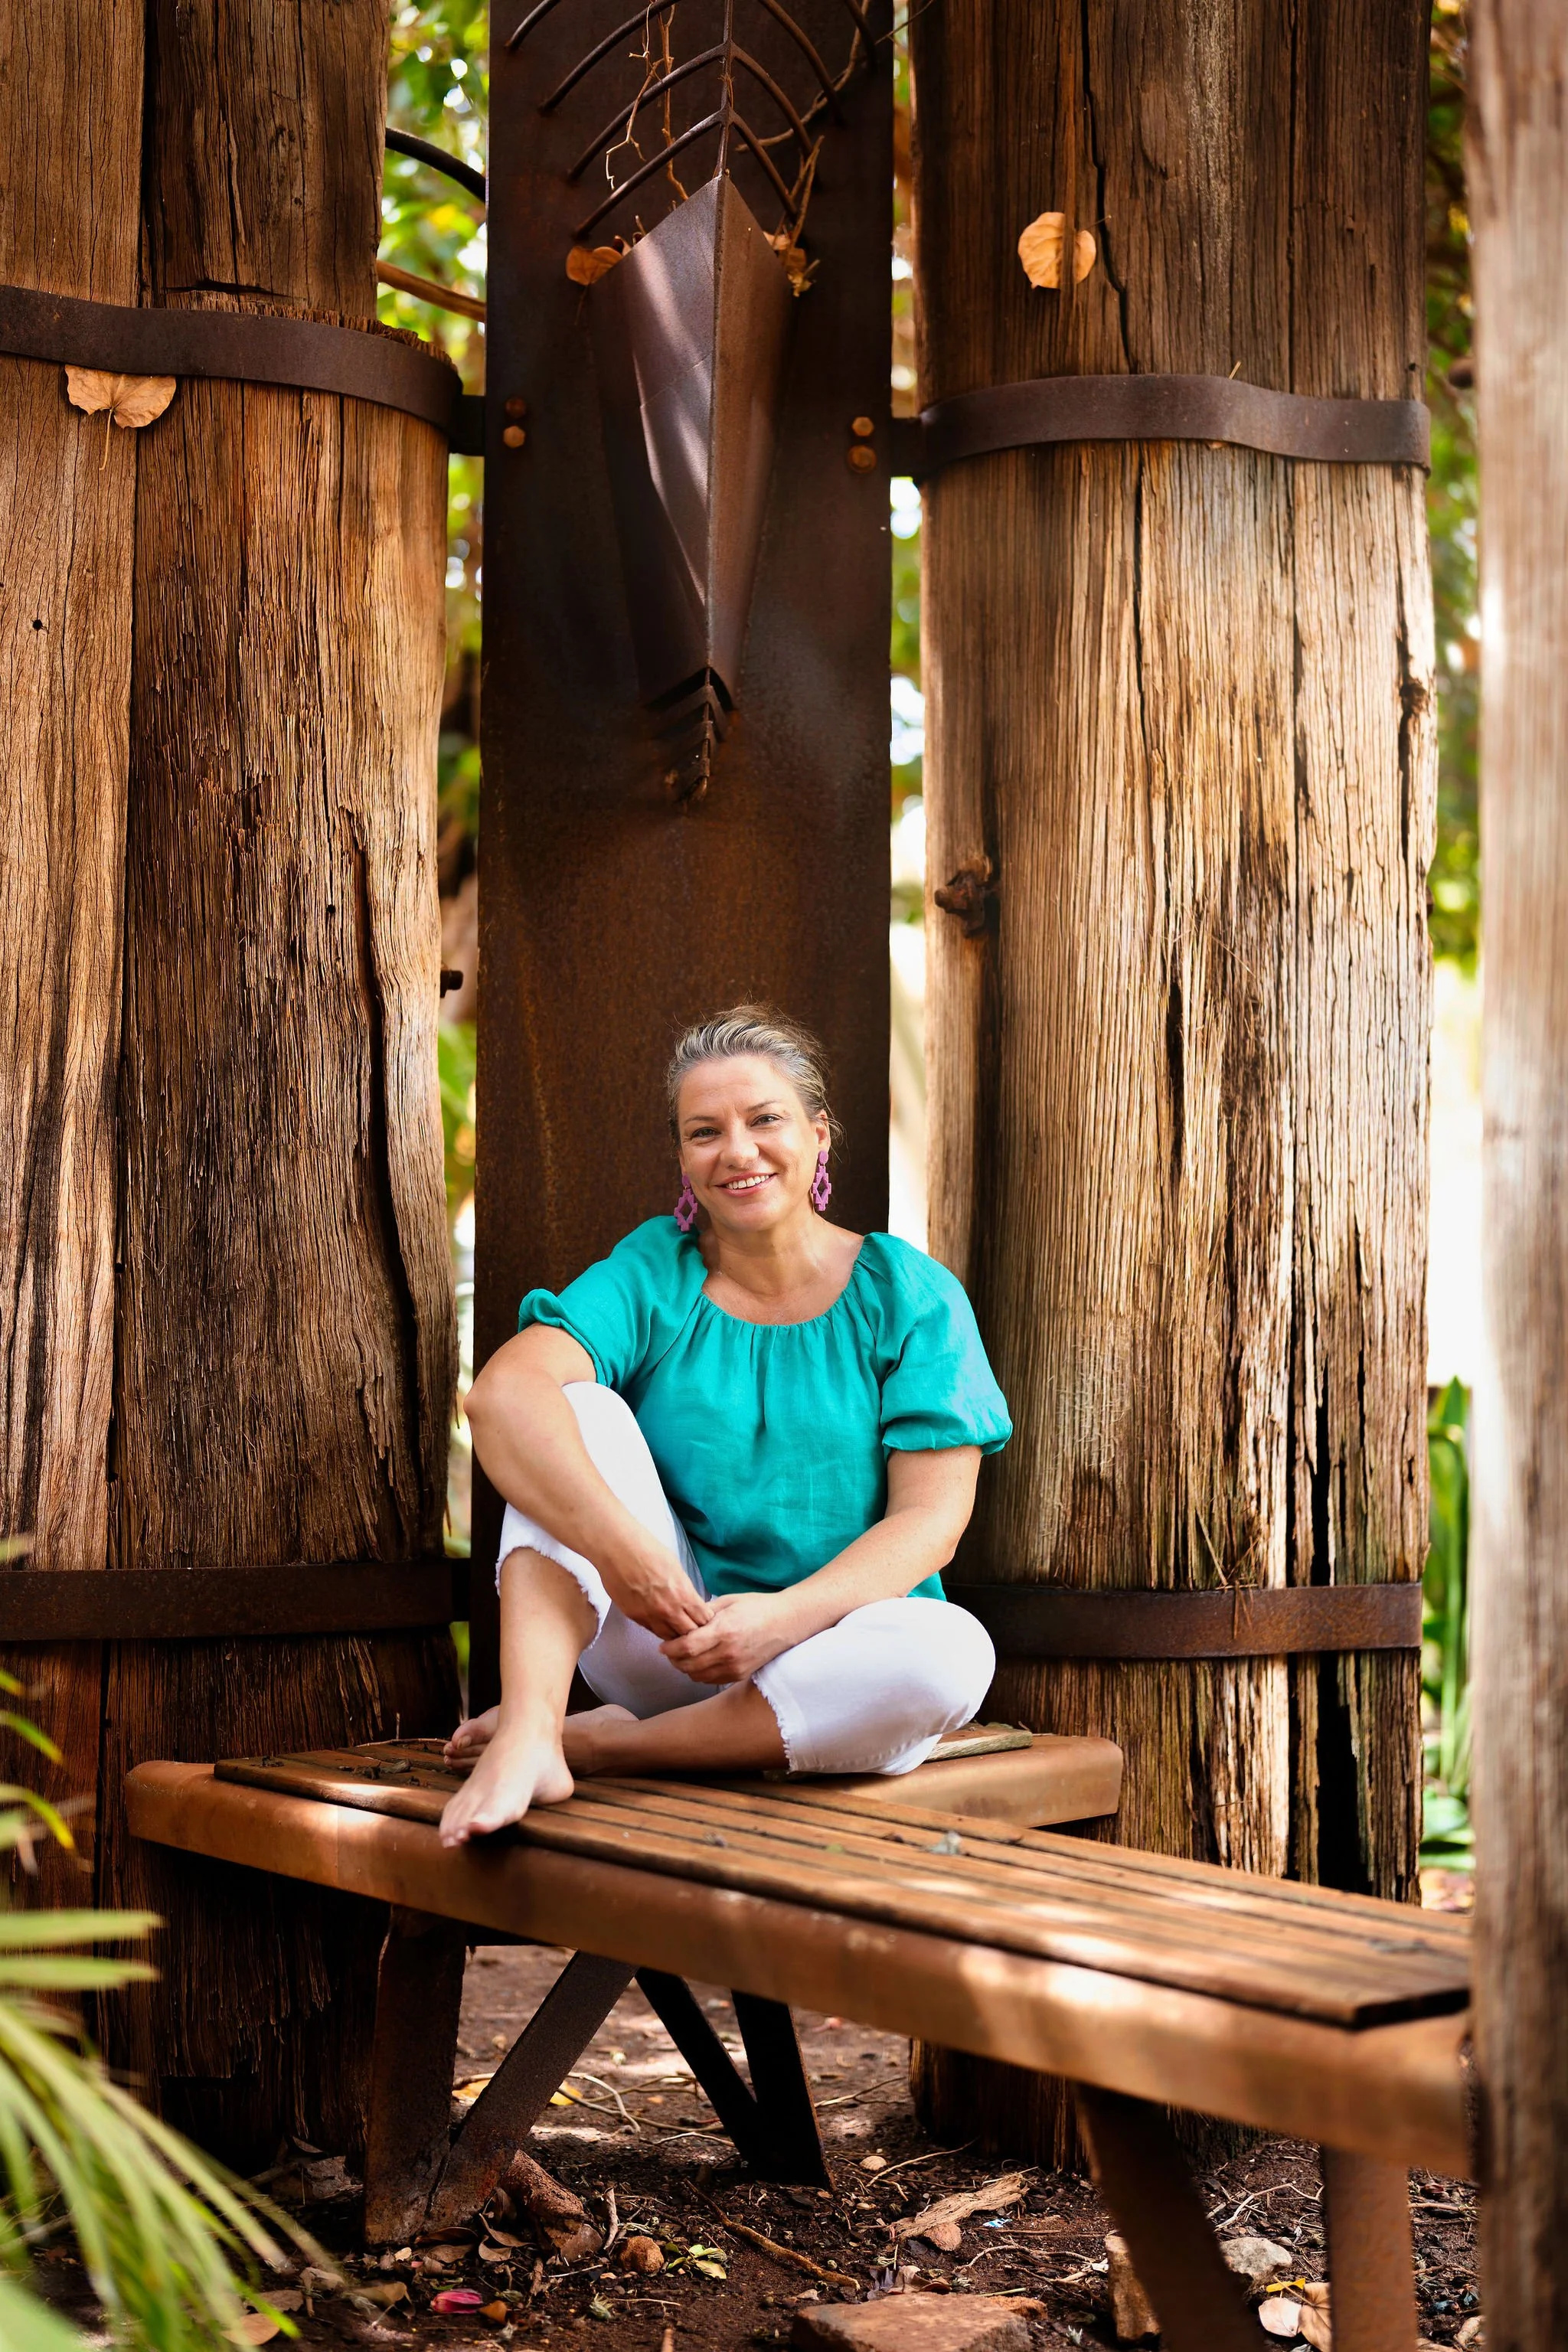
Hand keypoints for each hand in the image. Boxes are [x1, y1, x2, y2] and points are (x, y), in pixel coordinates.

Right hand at [600, 1536, 712, 1639]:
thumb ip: (684, 1589)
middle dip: (693, 1631)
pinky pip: (652, 1630)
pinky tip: (659, 1621)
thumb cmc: (648, 1550)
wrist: (619, 1549)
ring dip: (674, 1634)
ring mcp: (650, 1616)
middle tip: (691, 1626)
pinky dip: (658, 1629)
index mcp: (683, 1594)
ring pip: (669, 1637)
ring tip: (674, 1626)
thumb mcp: (676, 1568)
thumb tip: (689, 1600)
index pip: (704, 1620)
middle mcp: (669, 1609)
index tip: (703, 1617)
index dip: (706, 1620)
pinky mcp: (635, 1617)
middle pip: (689, 1634)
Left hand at [660, 1591, 795, 1684]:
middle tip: (669, 1650)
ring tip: (683, 1656)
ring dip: (685, 1668)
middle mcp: (729, 1652)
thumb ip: (703, 1612)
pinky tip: (699, 1662)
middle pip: (688, 1665)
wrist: (786, 1623)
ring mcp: (735, 1666)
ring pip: (697, 1676)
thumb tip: (681, 1620)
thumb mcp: (728, 1601)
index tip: (663, 1644)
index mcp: (724, 1630)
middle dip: (673, 1659)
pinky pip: (710, 1680)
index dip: (669, 1648)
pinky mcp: (740, 1675)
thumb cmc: (757, 1607)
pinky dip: (699, 1673)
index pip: (687, 1647)